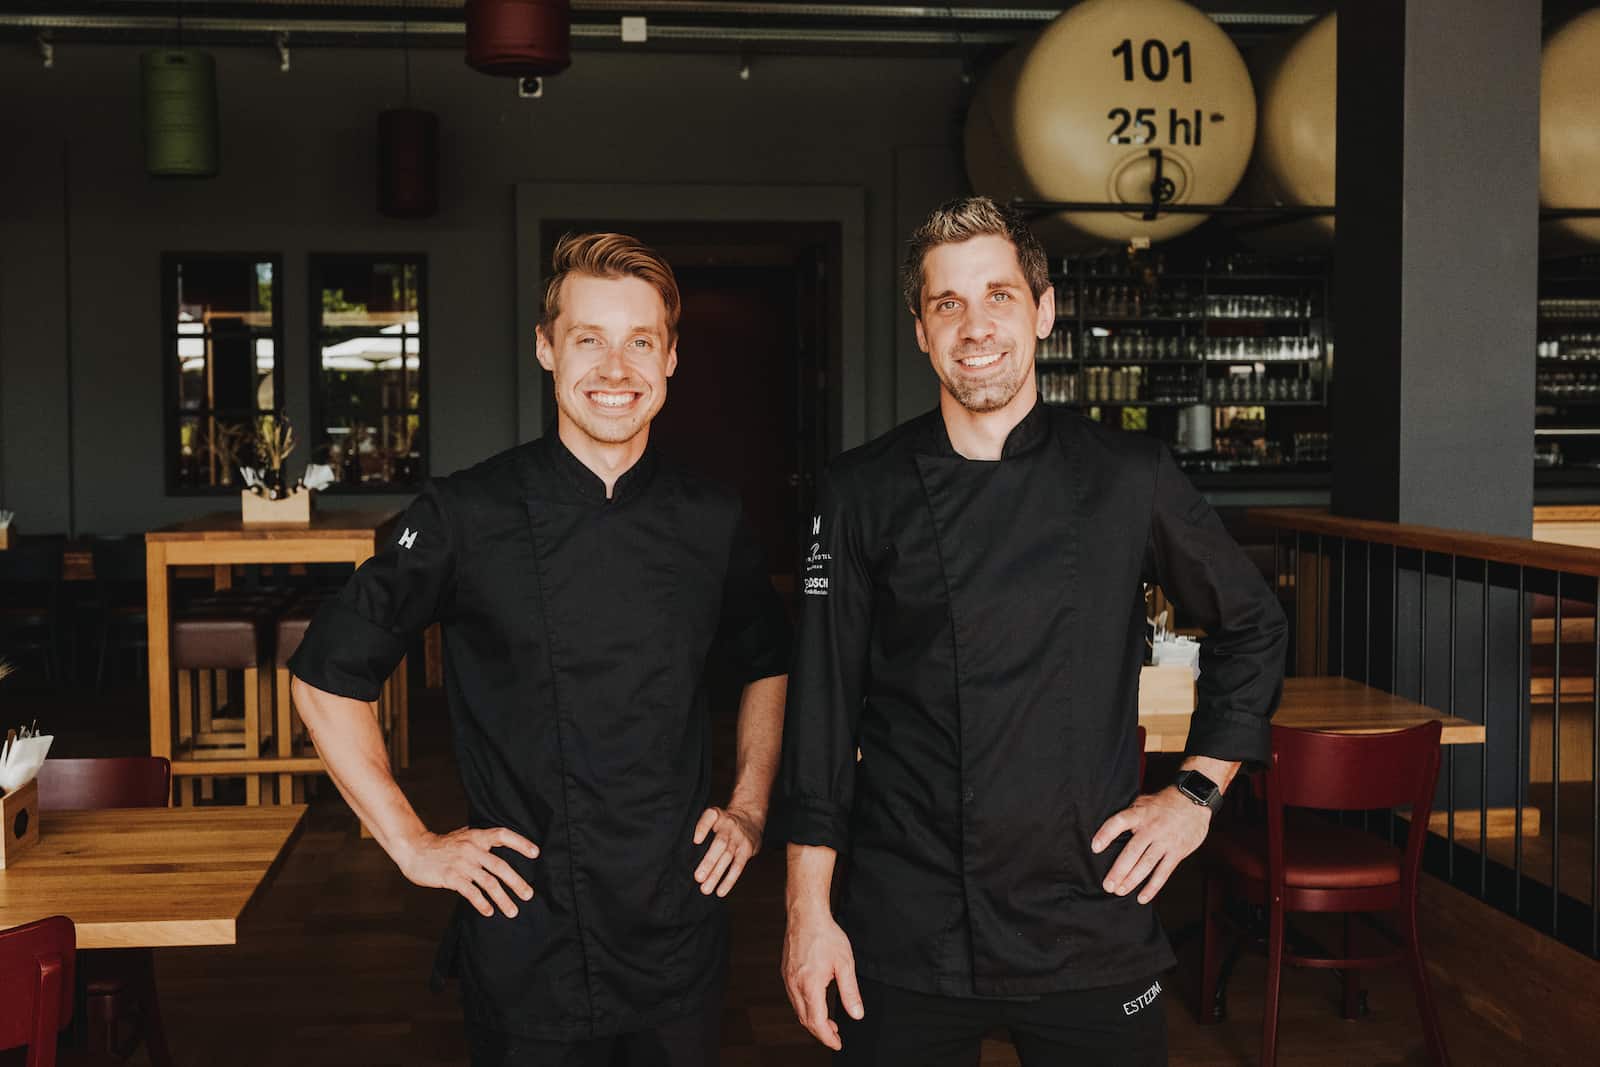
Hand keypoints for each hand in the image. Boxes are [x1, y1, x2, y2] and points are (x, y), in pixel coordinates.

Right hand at [395, 827, 538, 918]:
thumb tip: (502, 843)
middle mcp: (471, 848)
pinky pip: (471, 892)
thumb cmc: (442, 845)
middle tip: (528, 895)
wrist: (414, 850)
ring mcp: (461, 863)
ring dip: (503, 898)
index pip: (502, 835)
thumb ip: (480, 840)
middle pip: (500, 866)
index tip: (536, 853)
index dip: (520, 843)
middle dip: (517, 882)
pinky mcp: (450, 877)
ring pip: (488, 883)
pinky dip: (482, 903)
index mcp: (476, 836)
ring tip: (512, 911)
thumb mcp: (463, 836)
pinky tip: (489, 912)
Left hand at [693, 805, 762, 896]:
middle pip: (720, 843)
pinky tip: (720, 891)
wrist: (750, 816)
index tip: (696, 841)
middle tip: (698, 877)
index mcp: (718, 816)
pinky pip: (738, 866)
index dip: (703, 828)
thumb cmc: (725, 821)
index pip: (710, 817)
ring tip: (705, 889)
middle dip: (709, 861)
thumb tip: (692, 846)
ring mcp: (739, 838)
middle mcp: (730, 826)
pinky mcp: (747, 850)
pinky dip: (729, 880)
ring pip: (728, 857)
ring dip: (717, 874)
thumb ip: (702, 826)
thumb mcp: (714, 815)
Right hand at [782, 907, 863, 1050]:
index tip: (837, 1044)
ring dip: (813, 1021)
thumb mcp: (845, 964)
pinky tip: (817, 1004)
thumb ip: (850, 992)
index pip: (817, 1022)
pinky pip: (794, 998)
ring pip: (798, 1010)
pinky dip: (805, 1008)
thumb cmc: (825, 935)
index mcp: (810, 985)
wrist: (806, 914)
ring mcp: (788, 979)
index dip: (827, 1037)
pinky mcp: (786, 972)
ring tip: (829, 1023)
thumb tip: (856, 1014)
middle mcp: (795, 985)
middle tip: (836, 1036)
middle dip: (821, 1032)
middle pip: (805, 1020)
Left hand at [1091, 786, 1212, 904]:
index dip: (1106, 834)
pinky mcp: (1177, 852)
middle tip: (1107, 885)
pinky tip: (1142, 898)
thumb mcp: (1144, 801)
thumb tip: (1109, 828)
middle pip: (1132, 852)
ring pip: (1146, 864)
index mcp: (1140, 814)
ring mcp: (1165, 841)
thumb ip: (1129, 813)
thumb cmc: (1164, 802)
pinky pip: (1163, 872)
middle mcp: (1152, 828)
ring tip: (1119, 891)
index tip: (1095, 848)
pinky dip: (1153, 887)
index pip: (1119, 822)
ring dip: (1132, 880)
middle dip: (1118, 871)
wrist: (1194, 800)